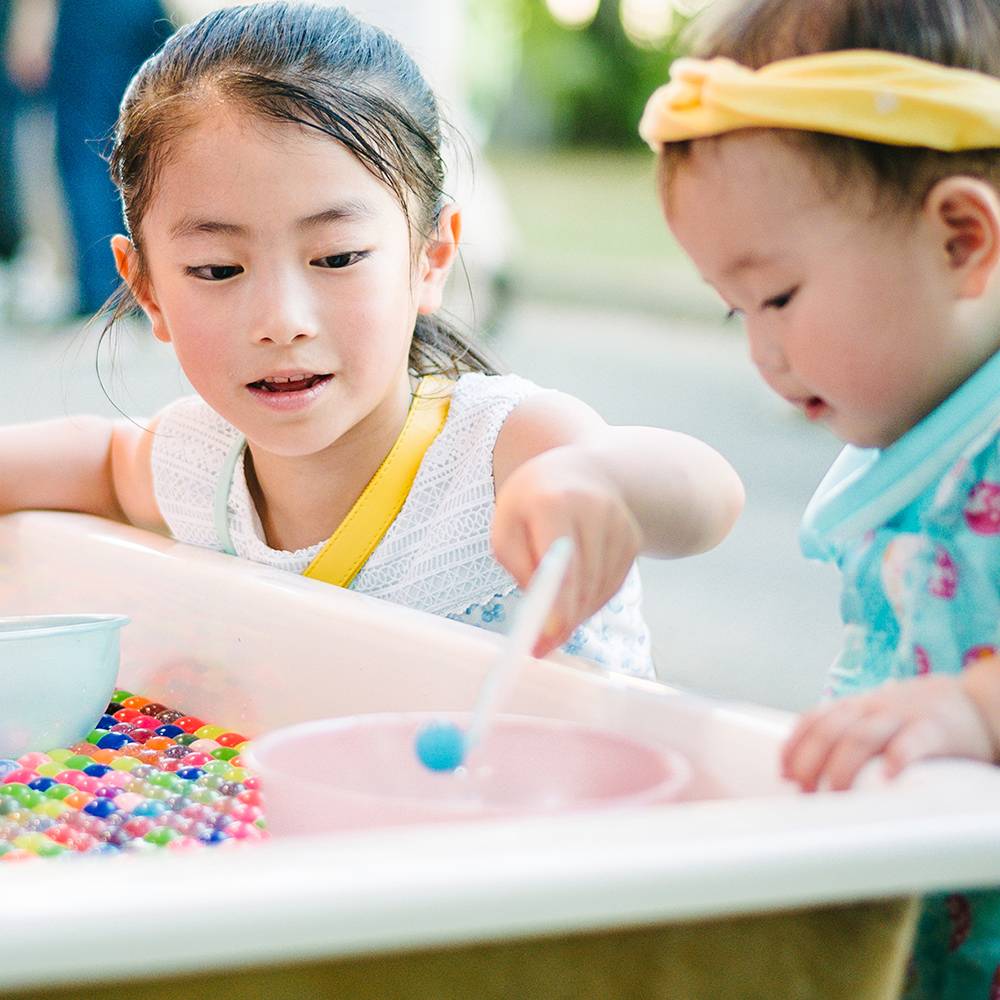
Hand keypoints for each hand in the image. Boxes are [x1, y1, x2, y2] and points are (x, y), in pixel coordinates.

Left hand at [491, 446, 641, 657]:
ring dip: (575, 612)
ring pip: (599, 588)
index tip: (547, 636)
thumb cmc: (533, 502)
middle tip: (541, 646)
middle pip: (584, 580)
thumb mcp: (506, 524)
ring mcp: (620, 524)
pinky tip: (573, 596)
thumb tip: (539, 611)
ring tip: (551, 617)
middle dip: (562, 619)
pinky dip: (591, 601)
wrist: (582, 473)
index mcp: (556, 500)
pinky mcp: (634, 541)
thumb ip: (517, 564)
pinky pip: (612, 586)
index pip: (561, 559)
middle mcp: (595, 510)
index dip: (557, 601)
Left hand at [782, 674, 996, 792]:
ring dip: (843, 767)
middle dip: (811, 762)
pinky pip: (912, 742)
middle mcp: (871, 709)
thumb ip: (847, 737)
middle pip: (829, 731)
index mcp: (855, 707)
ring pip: (861, 737)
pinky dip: (897, 758)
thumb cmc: (915, 719)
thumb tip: (806, 775)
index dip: (795, 747)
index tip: (784, 774)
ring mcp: (901, 717)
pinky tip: (888, 778)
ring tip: (836, 793)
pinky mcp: (933, 730)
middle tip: (807, 794)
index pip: (813, 721)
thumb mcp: (876, 719)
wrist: (974, 702)